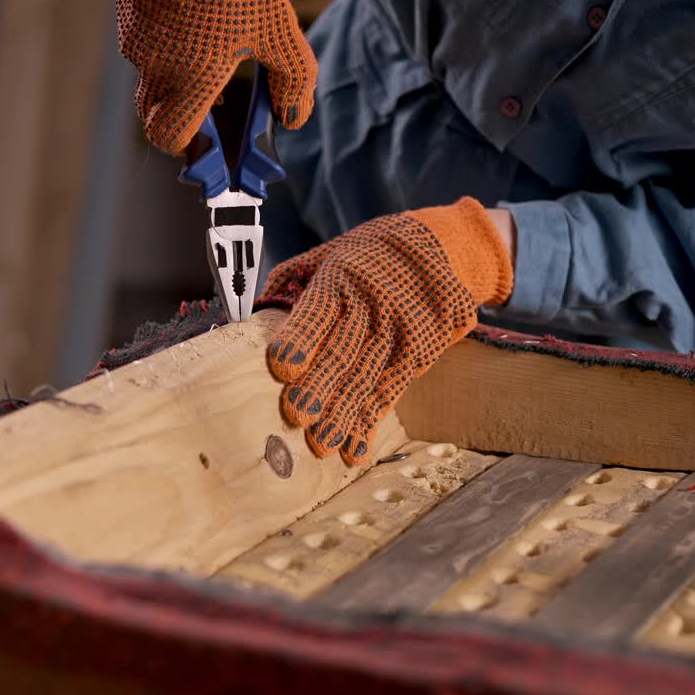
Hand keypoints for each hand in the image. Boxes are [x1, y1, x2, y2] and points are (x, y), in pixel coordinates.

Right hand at [116, 0, 317, 154]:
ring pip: (150, 75)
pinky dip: (165, 46)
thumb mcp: (279, 30)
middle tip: (214, 108)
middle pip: (155, 114)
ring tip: (210, 53)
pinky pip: (143, 43)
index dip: (186, 148)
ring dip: (176, 78)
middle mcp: (155, 63)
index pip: (168, 137)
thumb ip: (292, 79)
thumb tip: (293, 117)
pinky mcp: (128, 10)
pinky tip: (193, 22)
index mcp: (192, 76)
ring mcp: (135, 36)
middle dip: (182, 117)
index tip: (209, 147)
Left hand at [259, 199, 514, 464]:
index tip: (281, 368)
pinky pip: (392, 391)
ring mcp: (403, 329)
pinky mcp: (423, 351)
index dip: (300, 340)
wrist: (441, 244)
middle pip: (343, 350)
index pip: (318, 311)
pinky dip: (371, 422)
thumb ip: (294, 279)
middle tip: (296, 416)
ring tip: (322, 445)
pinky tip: (355, 449)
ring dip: (345, 414)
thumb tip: (252, 314)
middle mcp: (374, 303)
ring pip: (368, 377)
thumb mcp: (332, 251)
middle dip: (320, 386)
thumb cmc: (368, 256)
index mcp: (342, 275)